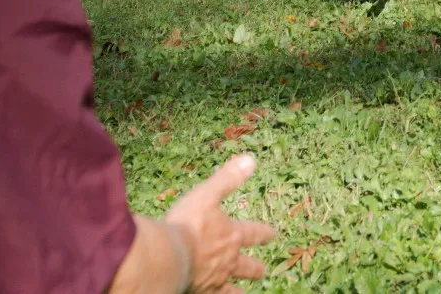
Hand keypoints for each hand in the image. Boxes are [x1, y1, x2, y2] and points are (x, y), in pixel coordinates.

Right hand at [164, 154, 276, 288]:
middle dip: (255, 268)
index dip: (264, 233)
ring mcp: (214, 279)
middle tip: (262, 271)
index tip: (273, 235)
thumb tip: (250, 160)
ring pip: (232, 289)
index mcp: (232, 236)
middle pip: (246, 266)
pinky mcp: (201, 292)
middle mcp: (227, 260)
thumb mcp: (208, 194)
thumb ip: (228, 178)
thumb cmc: (186, 224)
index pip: (254, 233)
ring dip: (238, 291)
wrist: (168, 257)